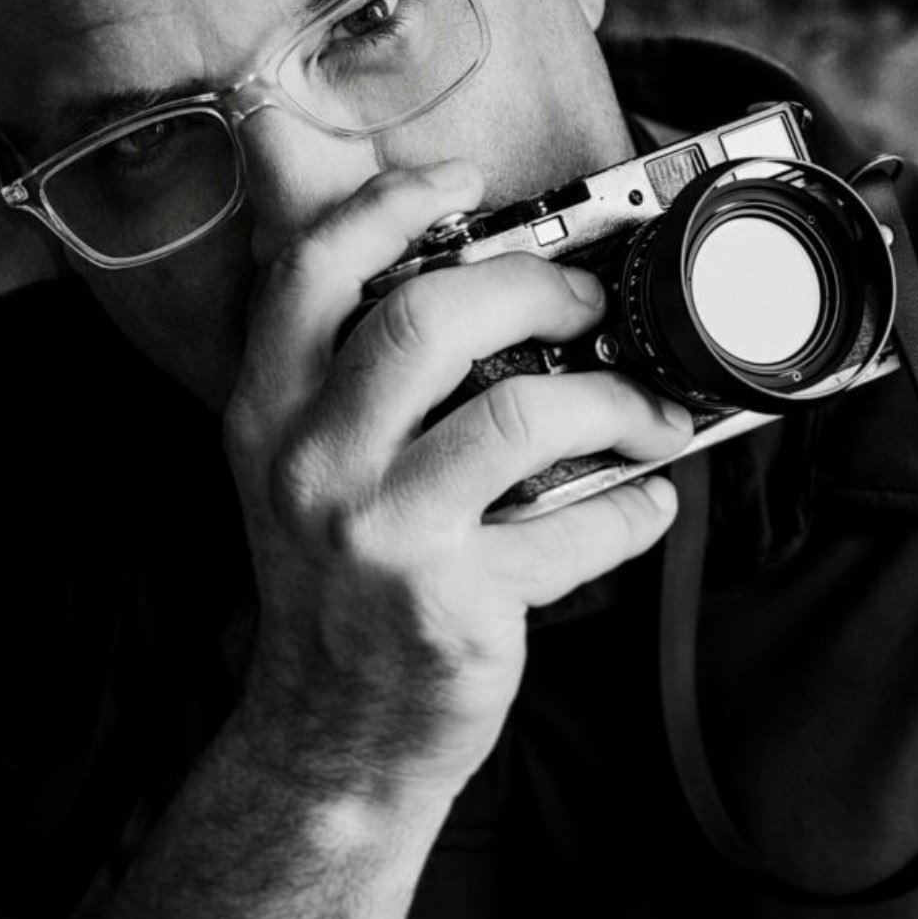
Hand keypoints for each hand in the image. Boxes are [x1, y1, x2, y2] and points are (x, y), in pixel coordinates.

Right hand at [224, 160, 689, 807]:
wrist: (331, 738)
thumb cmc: (342, 582)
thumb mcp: (306, 466)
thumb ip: (353, 376)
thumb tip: (478, 279)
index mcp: (268, 409)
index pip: (312, 271)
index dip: (390, 206)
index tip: (464, 180)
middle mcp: (309, 462)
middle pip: (427, 318)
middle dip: (534, 287)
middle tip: (586, 302)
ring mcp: (378, 533)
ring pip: (520, 415)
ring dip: (613, 401)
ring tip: (649, 412)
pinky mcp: (447, 602)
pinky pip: (571, 526)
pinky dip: (631, 508)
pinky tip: (645, 503)